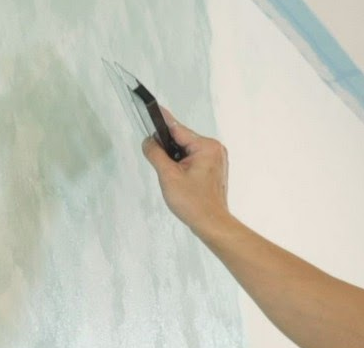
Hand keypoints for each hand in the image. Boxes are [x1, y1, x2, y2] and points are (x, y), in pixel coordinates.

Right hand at [141, 108, 231, 232]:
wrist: (211, 223)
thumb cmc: (195, 204)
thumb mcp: (168, 176)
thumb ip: (156, 154)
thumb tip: (148, 141)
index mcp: (206, 147)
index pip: (177, 129)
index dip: (161, 122)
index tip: (152, 108)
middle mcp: (214, 149)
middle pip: (182, 140)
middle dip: (168, 150)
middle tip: (162, 166)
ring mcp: (216, 159)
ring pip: (186, 151)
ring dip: (175, 160)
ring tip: (173, 178)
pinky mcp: (213, 168)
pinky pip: (193, 159)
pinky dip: (182, 166)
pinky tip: (180, 180)